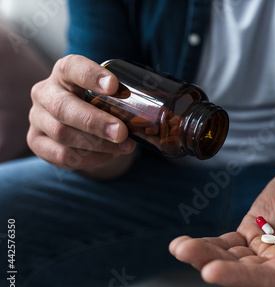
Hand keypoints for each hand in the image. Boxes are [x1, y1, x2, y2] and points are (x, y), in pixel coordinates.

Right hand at [27, 54, 136, 170]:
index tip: (114, 85)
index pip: (72, 67)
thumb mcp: (111, 96)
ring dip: (97, 144)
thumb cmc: (101, 105)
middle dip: (96, 122)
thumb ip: (128, 98)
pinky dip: (88, 158)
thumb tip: (165, 113)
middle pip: (64, 107)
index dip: (91, 76)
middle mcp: (45, 92)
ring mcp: (37, 117)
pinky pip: (61, 155)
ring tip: (124, 147)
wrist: (81, 126)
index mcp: (65, 72)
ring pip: (63, 134)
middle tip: (122, 132)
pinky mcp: (36, 141)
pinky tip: (106, 156)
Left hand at [169, 162, 274, 286]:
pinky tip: (183, 244)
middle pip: (246, 273)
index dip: (244, 279)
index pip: (273, 280)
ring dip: (205, 255)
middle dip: (216, 265)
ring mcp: (265, 251)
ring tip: (179, 247)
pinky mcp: (252, 235)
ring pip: (231, 259)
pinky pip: (227, 244)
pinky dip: (208, 244)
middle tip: (187, 254)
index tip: (212, 271)